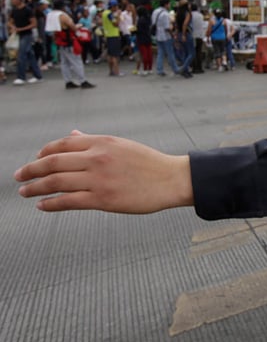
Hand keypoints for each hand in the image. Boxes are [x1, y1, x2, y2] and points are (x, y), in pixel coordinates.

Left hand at [15, 130, 193, 213]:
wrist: (172, 179)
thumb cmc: (149, 163)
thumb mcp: (121, 145)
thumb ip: (94, 142)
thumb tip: (72, 135)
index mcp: (102, 142)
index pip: (62, 144)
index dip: (43, 152)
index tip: (35, 159)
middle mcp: (97, 158)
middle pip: (53, 162)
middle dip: (31, 170)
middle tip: (19, 176)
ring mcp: (99, 179)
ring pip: (57, 182)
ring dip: (36, 187)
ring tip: (25, 192)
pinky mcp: (103, 199)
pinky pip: (69, 201)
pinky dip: (52, 203)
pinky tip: (43, 205)